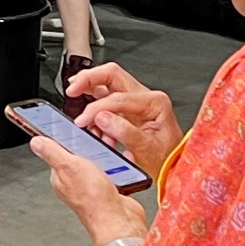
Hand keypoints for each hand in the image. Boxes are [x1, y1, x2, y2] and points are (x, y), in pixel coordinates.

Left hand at [33, 136, 150, 245]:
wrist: (119, 220)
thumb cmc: (93, 199)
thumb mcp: (69, 166)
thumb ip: (52, 152)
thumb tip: (35, 142)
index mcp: (61, 176)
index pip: (60, 149)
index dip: (68, 136)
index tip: (76, 126)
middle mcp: (76, 181)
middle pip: (82, 153)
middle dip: (92, 142)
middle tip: (99, 134)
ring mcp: (94, 185)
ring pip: (101, 159)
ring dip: (108, 151)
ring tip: (112, 145)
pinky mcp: (111, 188)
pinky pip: (116, 169)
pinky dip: (121, 163)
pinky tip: (124, 159)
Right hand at [69, 62, 183, 181]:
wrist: (172, 169)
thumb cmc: (166, 160)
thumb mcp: (147, 150)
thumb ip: (125, 132)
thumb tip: (102, 118)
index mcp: (155, 102)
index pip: (118, 97)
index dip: (97, 108)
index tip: (83, 120)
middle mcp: (145, 97)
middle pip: (111, 76)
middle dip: (88, 79)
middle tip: (72, 88)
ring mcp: (135, 102)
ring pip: (106, 85)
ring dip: (89, 96)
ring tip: (83, 118)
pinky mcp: (127, 111)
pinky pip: (105, 102)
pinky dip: (94, 112)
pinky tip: (94, 129)